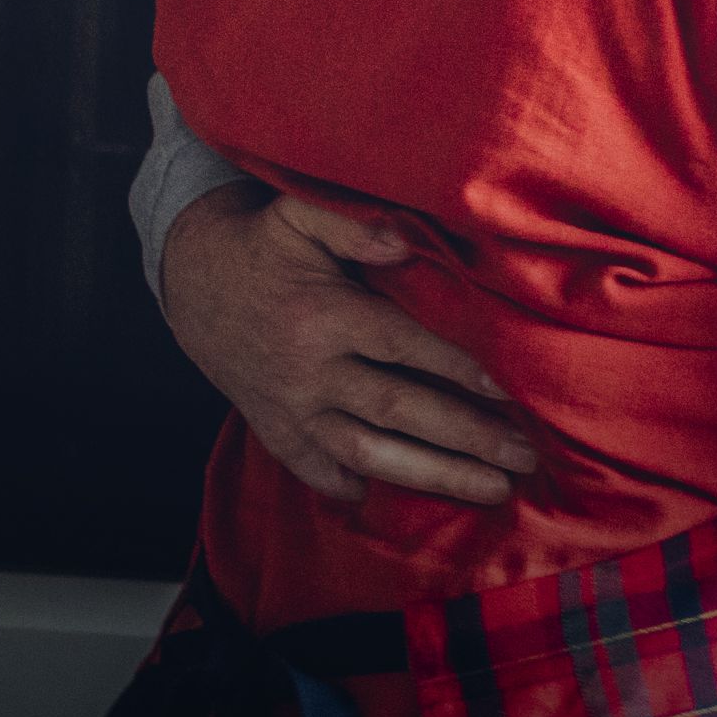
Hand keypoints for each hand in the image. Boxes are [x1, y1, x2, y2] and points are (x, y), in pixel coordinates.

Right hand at [157, 183, 541, 506]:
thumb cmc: (265, 245)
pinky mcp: (274, 428)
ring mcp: (290, 408)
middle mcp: (309, 371)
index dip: (456, 368)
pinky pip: (316, 470)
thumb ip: (352, 223)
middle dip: (466, 437)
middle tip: (524, 457)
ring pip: (368, 453)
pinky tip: (403, 501)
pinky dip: (355, 487)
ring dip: (433, 475)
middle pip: (398, 410)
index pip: (402, 347)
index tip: (508, 391)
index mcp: (324, 317)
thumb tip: (404, 240)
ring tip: (492, 489)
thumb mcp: (299, 215)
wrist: (192, 281)